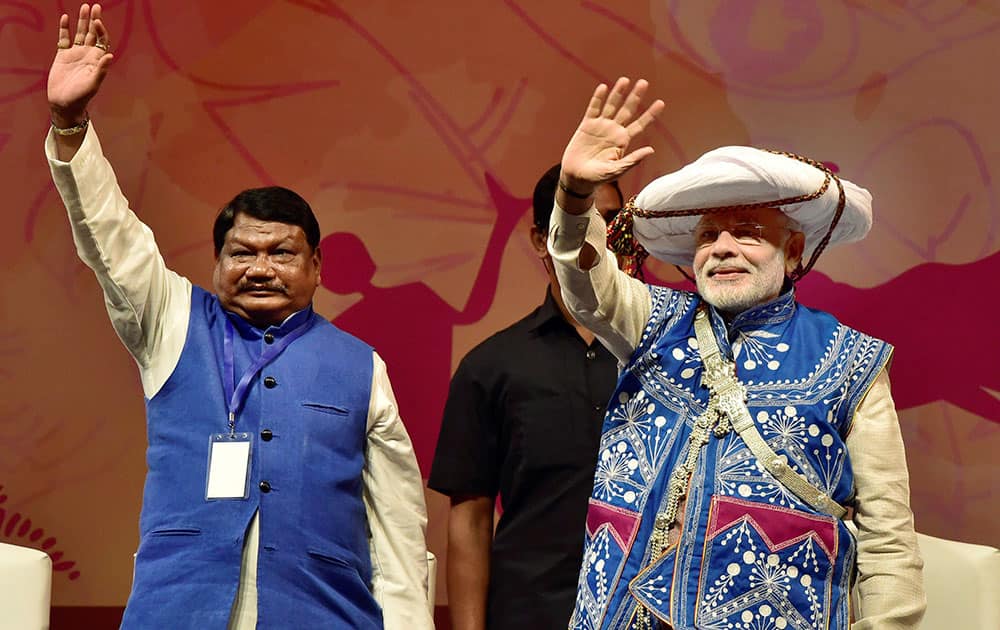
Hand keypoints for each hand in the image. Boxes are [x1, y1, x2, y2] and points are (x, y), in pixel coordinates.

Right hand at [48, 4, 113, 126]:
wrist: (64, 104)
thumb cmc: (81, 97)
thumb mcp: (92, 84)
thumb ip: (101, 70)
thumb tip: (109, 55)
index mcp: (97, 60)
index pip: (102, 41)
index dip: (101, 30)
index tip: (97, 21)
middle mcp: (88, 55)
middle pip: (93, 34)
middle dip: (94, 20)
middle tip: (96, 6)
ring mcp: (75, 54)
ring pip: (80, 33)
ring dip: (82, 21)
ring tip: (84, 7)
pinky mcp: (62, 55)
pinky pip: (64, 39)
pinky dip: (65, 29)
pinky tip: (65, 18)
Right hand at [560, 77, 663, 195]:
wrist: (576, 178)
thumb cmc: (597, 178)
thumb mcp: (617, 171)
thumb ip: (633, 160)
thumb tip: (651, 150)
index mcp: (623, 141)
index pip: (640, 125)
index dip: (650, 114)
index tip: (661, 102)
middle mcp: (614, 131)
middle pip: (627, 110)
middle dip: (635, 97)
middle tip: (644, 82)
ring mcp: (600, 127)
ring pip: (611, 106)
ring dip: (618, 93)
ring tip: (624, 80)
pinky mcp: (586, 126)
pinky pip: (593, 109)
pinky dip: (598, 98)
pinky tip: (603, 88)